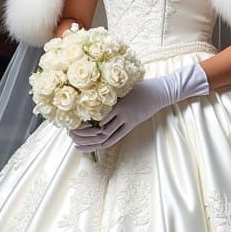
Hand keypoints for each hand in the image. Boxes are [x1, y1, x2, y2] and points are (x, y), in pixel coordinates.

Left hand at [69, 56, 208, 150]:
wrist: (158, 91)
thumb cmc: (139, 87)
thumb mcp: (122, 87)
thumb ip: (108, 93)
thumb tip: (88, 96)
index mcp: (114, 99)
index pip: (94, 113)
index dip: (82, 121)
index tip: (72, 125)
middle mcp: (119, 110)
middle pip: (97, 127)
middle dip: (84, 134)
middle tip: (73, 138)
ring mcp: (126, 119)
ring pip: (106, 134)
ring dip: (93, 141)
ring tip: (81, 144)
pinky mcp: (132, 124)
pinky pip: (116, 137)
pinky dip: (105, 142)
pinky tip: (97, 144)